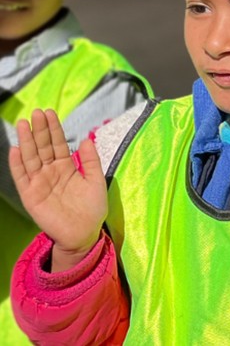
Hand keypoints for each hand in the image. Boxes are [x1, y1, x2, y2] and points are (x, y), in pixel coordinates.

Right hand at [9, 109, 105, 271]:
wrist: (84, 233)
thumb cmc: (92, 208)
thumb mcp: (96, 180)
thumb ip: (91, 160)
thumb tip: (87, 138)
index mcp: (67, 167)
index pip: (58, 143)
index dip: (54, 129)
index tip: (50, 112)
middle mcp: (51, 172)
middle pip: (43, 147)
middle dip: (40, 130)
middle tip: (36, 112)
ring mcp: (39, 182)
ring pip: (31, 158)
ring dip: (27, 141)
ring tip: (24, 124)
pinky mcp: (31, 195)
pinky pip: (22, 177)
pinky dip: (18, 164)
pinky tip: (16, 149)